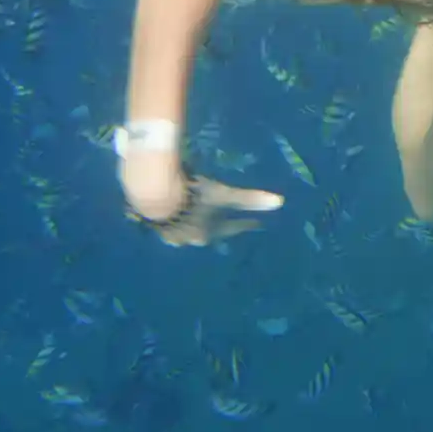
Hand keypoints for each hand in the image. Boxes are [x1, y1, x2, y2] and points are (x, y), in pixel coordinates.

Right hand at [139, 172, 284, 247]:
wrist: (152, 192)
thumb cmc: (192, 195)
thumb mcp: (223, 194)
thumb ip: (249, 199)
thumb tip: (280, 203)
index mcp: (206, 234)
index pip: (231, 228)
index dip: (244, 223)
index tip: (255, 223)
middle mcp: (187, 239)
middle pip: (207, 232)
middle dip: (217, 225)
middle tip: (225, 217)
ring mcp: (167, 232)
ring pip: (186, 229)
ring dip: (193, 221)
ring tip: (198, 213)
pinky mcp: (152, 222)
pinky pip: (168, 220)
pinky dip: (175, 215)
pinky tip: (173, 208)